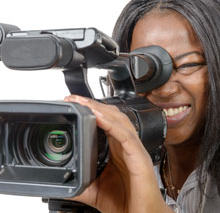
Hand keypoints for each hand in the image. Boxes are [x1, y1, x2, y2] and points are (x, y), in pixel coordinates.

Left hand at [64, 95, 172, 212]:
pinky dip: (112, 124)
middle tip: (75, 99)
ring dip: (101, 110)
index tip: (75, 105)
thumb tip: (63, 181)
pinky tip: (98, 118)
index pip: (106, 122)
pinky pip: (125, 136)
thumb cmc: (125, 201)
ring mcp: (134, 149)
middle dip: (94, 105)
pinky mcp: (139, 157)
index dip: (92, 111)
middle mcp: (126, 145)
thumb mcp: (96, 189)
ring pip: (119, 121)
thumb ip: (81, 182)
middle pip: (112, 116)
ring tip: (84, 103)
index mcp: (117, 149)